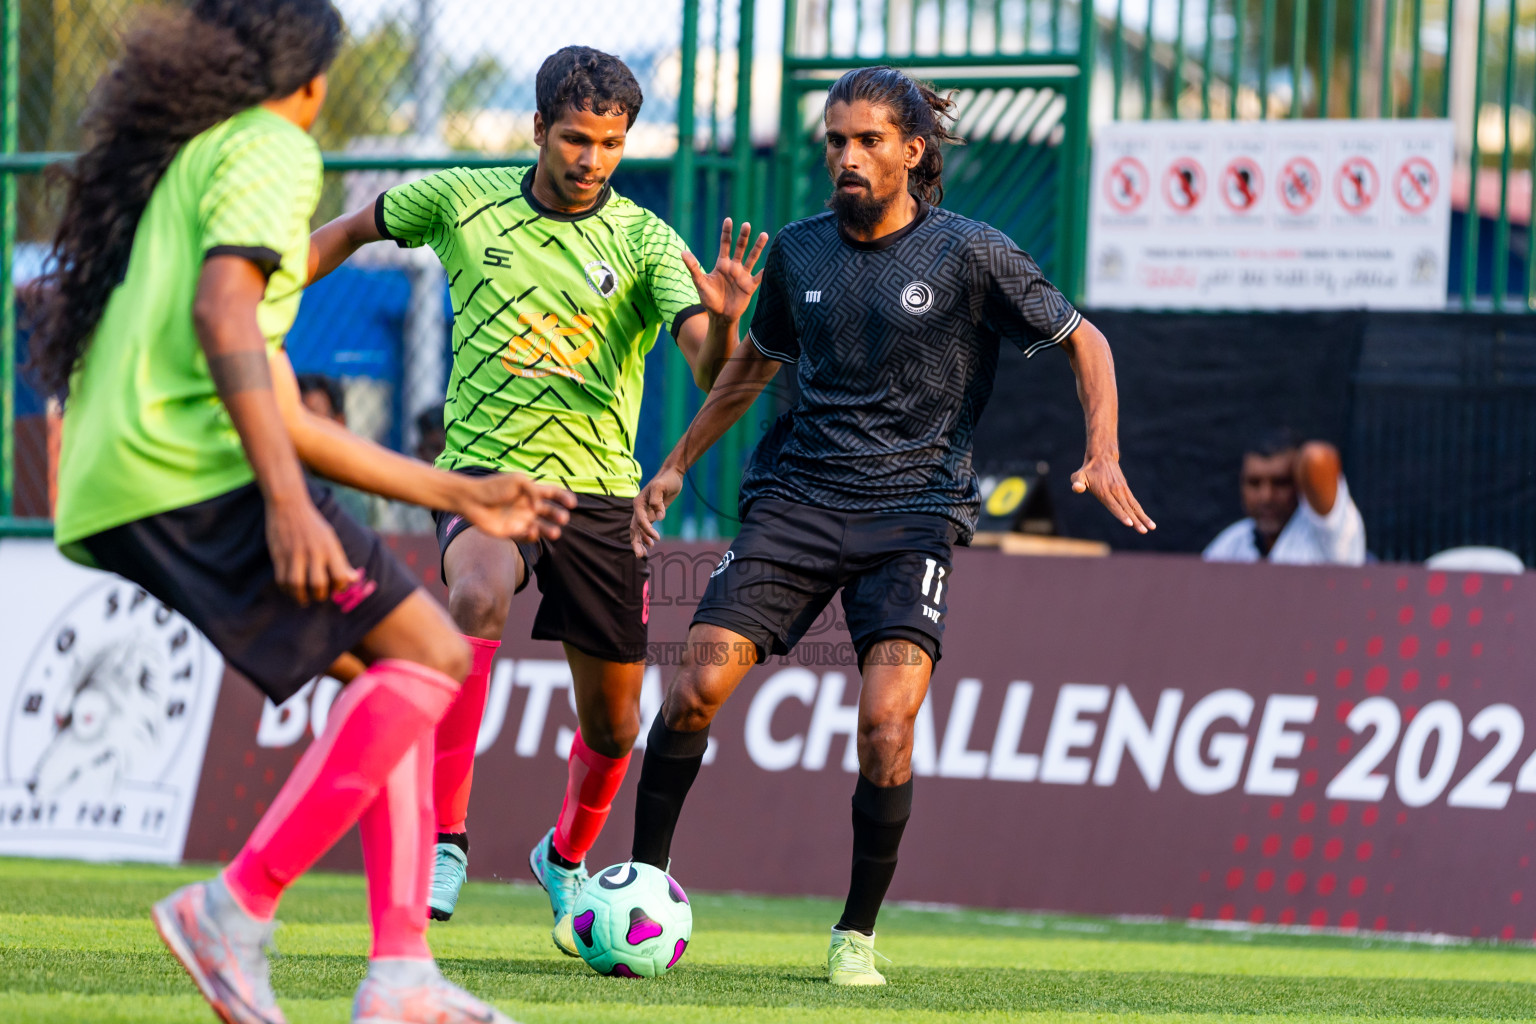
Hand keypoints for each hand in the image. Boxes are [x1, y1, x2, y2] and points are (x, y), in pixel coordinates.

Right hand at [265, 495, 357, 605]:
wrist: (289, 505)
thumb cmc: (313, 525)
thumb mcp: (331, 539)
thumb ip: (341, 561)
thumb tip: (354, 580)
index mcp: (329, 548)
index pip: (340, 576)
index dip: (339, 587)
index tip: (335, 588)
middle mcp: (313, 552)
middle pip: (318, 584)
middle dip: (320, 595)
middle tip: (319, 595)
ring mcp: (294, 554)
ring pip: (297, 585)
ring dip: (301, 597)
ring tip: (304, 600)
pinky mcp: (278, 555)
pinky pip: (281, 580)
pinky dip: (286, 590)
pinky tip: (291, 590)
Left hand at [460, 474, 576, 542]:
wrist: (472, 500)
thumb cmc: (493, 487)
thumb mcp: (517, 480)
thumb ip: (533, 490)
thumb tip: (539, 506)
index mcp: (531, 492)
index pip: (553, 494)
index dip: (564, 498)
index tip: (572, 503)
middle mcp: (529, 506)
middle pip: (551, 512)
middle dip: (559, 515)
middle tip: (563, 518)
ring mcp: (521, 520)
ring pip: (542, 527)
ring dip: (550, 530)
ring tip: (555, 533)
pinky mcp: (513, 532)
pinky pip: (527, 537)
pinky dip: (532, 536)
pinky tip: (531, 532)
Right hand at [631, 466, 684, 556]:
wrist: (672, 475)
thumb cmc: (666, 480)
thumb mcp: (661, 487)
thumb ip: (658, 501)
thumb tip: (659, 517)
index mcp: (638, 503)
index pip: (640, 521)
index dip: (647, 530)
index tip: (657, 538)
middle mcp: (639, 508)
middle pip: (634, 529)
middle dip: (636, 542)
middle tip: (639, 555)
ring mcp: (644, 512)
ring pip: (638, 530)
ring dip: (640, 542)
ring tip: (643, 555)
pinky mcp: (651, 514)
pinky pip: (645, 528)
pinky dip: (646, 537)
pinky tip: (651, 545)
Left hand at [683, 218, 768, 322]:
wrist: (720, 316)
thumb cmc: (709, 298)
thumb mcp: (700, 282)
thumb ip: (693, 267)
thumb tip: (682, 252)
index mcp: (722, 264)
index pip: (725, 244)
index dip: (727, 232)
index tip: (729, 220)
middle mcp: (734, 267)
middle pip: (740, 248)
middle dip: (743, 236)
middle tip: (747, 224)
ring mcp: (743, 276)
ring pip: (752, 258)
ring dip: (758, 247)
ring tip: (765, 235)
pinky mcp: (750, 286)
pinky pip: (759, 277)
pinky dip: (764, 271)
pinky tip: (771, 264)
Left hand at [1071, 453, 1156, 533]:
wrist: (1102, 457)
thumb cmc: (1087, 470)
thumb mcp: (1078, 475)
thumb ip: (1077, 483)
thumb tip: (1077, 488)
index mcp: (1104, 491)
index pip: (1114, 505)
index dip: (1121, 515)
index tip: (1130, 523)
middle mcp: (1115, 491)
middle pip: (1127, 509)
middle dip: (1136, 521)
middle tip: (1143, 531)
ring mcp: (1122, 490)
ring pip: (1134, 506)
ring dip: (1143, 518)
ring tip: (1151, 528)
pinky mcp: (1126, 490)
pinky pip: (1135, 503)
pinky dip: (1142, 512)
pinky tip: (1148, 522)